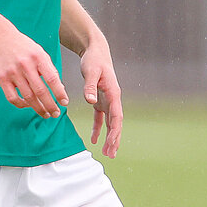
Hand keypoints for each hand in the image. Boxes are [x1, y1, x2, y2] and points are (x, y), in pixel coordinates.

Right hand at [0, 24, 69, 118]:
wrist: (0, 38)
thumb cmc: (24, 47)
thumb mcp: (40, 53)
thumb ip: (50, 69)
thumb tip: (60, 89)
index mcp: (38, 57)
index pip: (52, 79)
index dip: (59, 93)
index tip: (64, 102)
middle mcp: (25, 65)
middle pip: (40, 91)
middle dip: (50, 105)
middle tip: (56, 113)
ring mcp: (13, 72)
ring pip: (28, 97)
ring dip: (38, 108)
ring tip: (46, 114)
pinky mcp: (2, 78)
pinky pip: (12, 97)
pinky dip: (21, 105)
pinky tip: (28, 106)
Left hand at [80, 37, 123, 156]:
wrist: (95, 51)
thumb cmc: (94, 60)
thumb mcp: (90, 71)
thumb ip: (90, 86)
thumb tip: (91, 101)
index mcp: (113, 94)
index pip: (117, 117)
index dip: (115, 131)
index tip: (111, 143)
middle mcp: (113, 99)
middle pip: (116, 124)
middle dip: (115, 140)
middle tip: (112, 155)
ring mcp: (107, 100)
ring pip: (110, 123)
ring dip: (110, 138)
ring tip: (108, 153)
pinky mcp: (100, 100)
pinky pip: (100, 118)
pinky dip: (98, 129)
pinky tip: (94, 140)